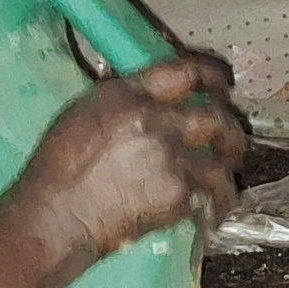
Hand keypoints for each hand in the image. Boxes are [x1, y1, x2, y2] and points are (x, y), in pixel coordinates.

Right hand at [0, 56, 246, 287]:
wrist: (55, 217)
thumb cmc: (56, 169)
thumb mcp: (81, 116)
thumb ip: (121, 101)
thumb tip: (148, 97)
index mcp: (127, 95)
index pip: (184, 70)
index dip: (212, 74)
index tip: (224, 82)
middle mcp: (154, 120)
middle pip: (216, 115)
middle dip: (231, 129)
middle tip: (233, 140)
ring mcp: (170, 158)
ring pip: (222, 160)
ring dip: (228, 171)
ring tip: (225, 182)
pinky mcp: (178, 194)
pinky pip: (209, 196)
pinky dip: (213, 206)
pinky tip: (210, 213)